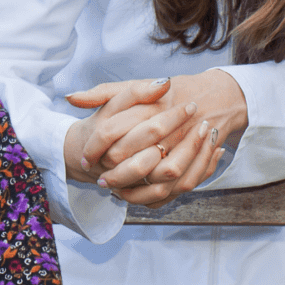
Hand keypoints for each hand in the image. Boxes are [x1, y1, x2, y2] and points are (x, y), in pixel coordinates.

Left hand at [64, 70, 246, 205]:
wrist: (215, 98)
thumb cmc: (169, 93)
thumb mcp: (135, 87)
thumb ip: (103, 93)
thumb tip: (69, 98)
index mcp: (150, 109)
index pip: (111, 133)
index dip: (94, 149)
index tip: (84, 158)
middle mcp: (169, 131)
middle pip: (136, 162)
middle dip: (114, 176)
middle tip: (99, 180)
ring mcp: (185, 150)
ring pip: (159, 181)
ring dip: (135, 191)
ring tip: (116, 192)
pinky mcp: (196, 164)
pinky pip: (175, 190)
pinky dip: (154, 197)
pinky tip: (137, 195)